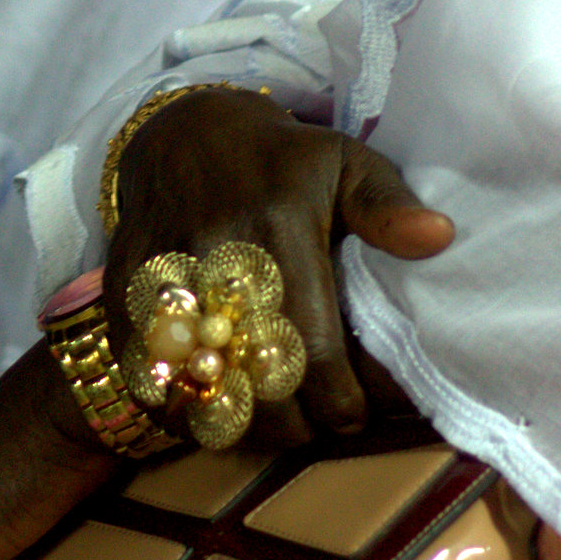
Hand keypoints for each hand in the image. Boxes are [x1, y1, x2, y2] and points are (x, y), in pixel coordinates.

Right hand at [109, 88, 450, 444]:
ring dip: (247, 424)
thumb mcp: (342, 160)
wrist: (182, 136)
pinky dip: (188, 410)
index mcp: (276, 226)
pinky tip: (221, 404)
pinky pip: (155, 383)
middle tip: (320, 421)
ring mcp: (161, 279)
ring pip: (205, 393)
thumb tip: (438, 238)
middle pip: (259, 384)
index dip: (339, 400)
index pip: (313, 348)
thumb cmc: (279, 160)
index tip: (355, 412)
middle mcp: (214, 255)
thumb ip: (387, 204)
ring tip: (280, 419)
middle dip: (298, 422)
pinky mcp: (122, 298)